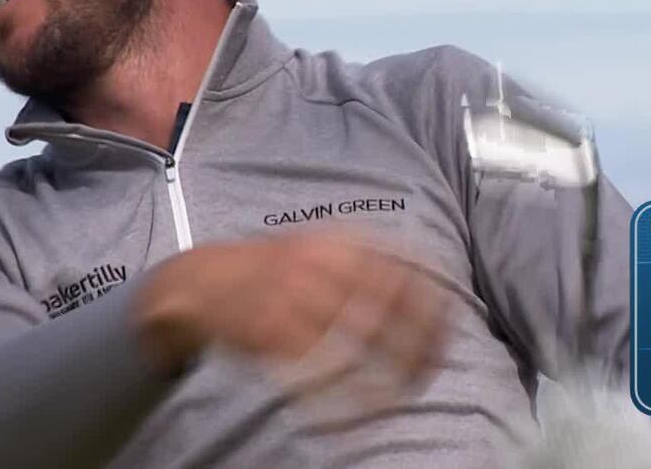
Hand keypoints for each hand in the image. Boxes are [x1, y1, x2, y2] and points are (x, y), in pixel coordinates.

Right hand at [133, 228, 449, 406]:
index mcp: (337, 241)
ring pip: (355, 343)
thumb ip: (368, 260)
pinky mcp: (270, 331)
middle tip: (431, 370)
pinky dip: (341, 394)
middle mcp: (318, 263)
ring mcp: (293, 296)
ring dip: (384, 375)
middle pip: (385, 308)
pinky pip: (317, 369)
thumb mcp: (320, 246)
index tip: (450, 331)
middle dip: (416, 344)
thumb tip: (434, 284)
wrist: (201, 281)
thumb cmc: (271, 269)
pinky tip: (357, 409)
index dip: (432, 303)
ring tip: (402, 395)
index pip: (402, 268)